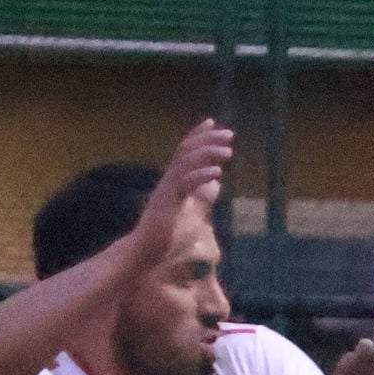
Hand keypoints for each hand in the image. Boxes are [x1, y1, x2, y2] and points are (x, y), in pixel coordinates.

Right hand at [137, 119, 234, 274]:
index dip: (197, 134)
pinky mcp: (168, 202)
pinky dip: (200, 176)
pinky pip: (185, 183)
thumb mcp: (190, 211)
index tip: (212, 122)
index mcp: (172, 180)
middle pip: (187, 150)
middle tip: (229, 134)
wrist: (144, 252)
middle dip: (208, 139)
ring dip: (208, 154)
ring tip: (228, 151)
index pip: (185, 151)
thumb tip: (217, 184)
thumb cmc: (164, 236)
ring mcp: (167, 190)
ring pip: (186, 163)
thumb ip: (202, 196)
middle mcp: (168, 180)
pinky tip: (217, 173)